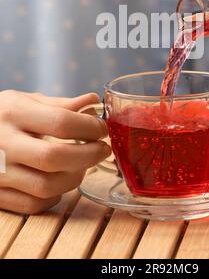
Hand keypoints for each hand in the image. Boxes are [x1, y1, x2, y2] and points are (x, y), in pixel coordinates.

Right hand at [0, 91, 110, 213]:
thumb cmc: (1, 116)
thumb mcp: (24, 101)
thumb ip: (59, 104)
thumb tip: (93, 102)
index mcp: (12, 113)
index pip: (61, 122)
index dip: (89, 127)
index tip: (102, 129)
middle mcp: (3, 143)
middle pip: (55, 157)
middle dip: (89, 154)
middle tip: (103, 149)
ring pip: (47, 186)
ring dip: (75, 177)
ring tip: (84, 165)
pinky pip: (33, 204)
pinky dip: (54, 195)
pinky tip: (60, 181)